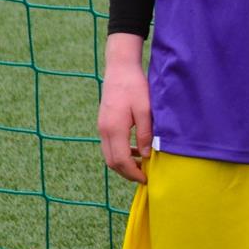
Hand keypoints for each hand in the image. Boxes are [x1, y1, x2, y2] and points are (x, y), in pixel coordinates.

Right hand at [98, 37, 152, 182]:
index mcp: (114, 128)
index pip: (121, 160)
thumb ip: (145, 134)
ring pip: (109, 154)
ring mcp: (102, 127)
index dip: (133, 173)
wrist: (120, 68)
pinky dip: (120, 153)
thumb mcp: (145, 110)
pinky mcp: (104, 123)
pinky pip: (110, 145)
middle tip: (144, 176)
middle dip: (127, 172)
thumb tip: (146, 156)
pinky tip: (135, 150)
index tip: (146, 179)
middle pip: (112, 161)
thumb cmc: (135, 86)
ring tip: (141, 165)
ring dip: (123, 163)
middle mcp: (104, 130)